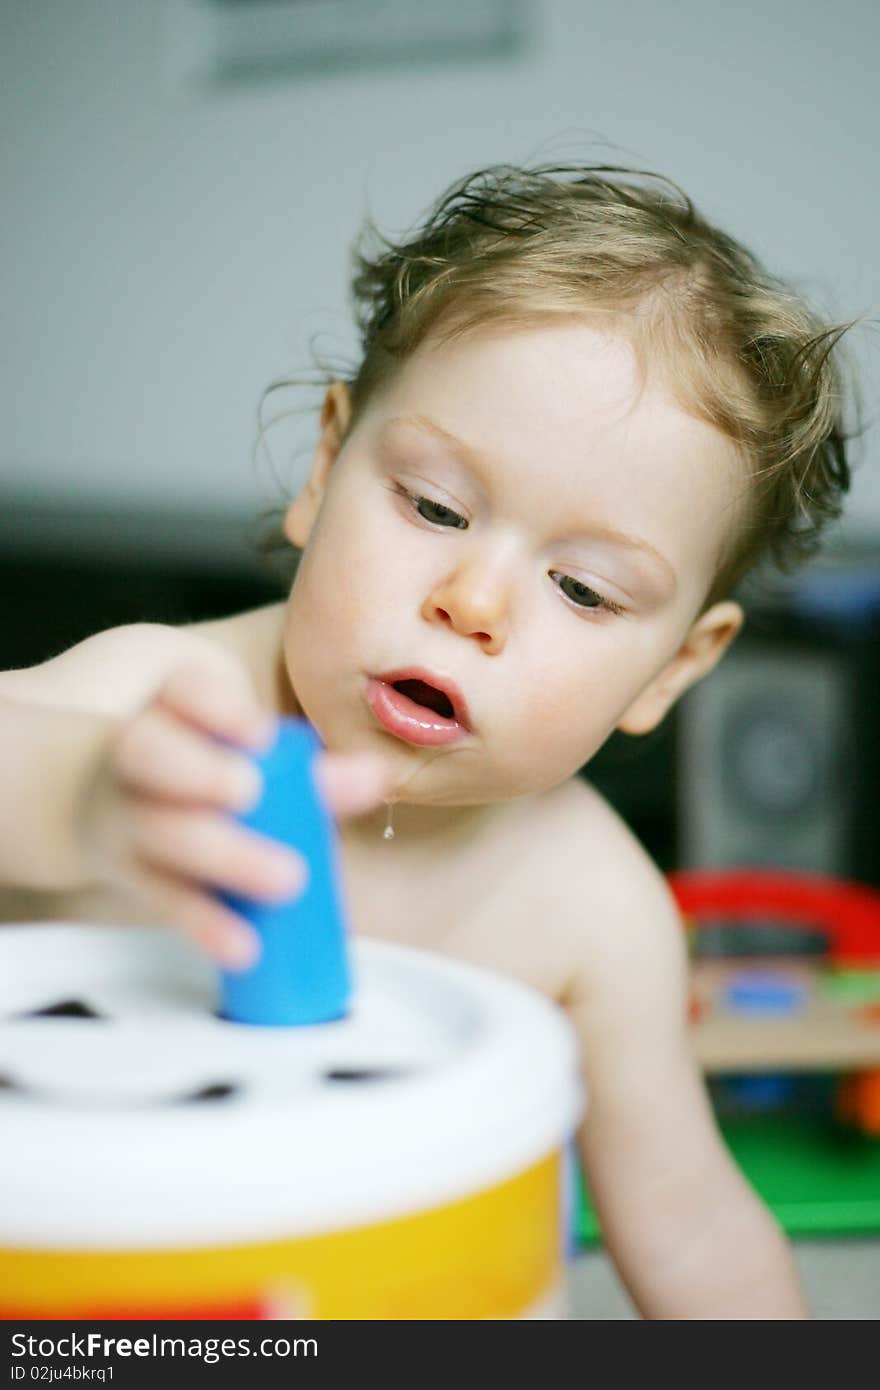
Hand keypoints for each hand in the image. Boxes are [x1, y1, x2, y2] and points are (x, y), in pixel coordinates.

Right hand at [75, 648, 390, 967]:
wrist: (106, 800)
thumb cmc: (201, 764)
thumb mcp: (245, 752)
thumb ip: (308, 769)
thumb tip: (374, 776)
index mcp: (171, 706)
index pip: (184, 691)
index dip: (218, 708)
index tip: (260, 733)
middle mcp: (137, 753)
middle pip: (150, 756)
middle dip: (201, 774)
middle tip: (250, 793)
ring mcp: (126, 814)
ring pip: (158, 831)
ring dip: (221, 857)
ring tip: (285, 880)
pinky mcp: (132, 873)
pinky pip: (163, 897)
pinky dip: (205, 923)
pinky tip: (244, 944)